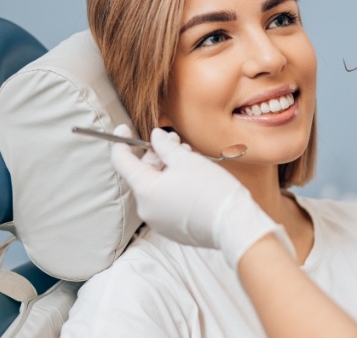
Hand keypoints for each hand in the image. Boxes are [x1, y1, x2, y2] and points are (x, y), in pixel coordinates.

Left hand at [111, 125, 293, 267]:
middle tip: (174, 140)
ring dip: (166, 169)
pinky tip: (189, 176)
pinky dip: (171, 186)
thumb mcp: (186, 160)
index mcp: (145, 190)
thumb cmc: (211, 189)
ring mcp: (158, 221)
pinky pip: (164, 201)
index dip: (121, 142)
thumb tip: (155, 137)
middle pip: (142, 174)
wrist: (233, 225)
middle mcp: (146, 209)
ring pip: (155, 187)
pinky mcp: (171, 229)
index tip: (124, 128)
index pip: (122, 162)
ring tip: (187, 157)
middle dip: (156, 154)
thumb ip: (165, 146)